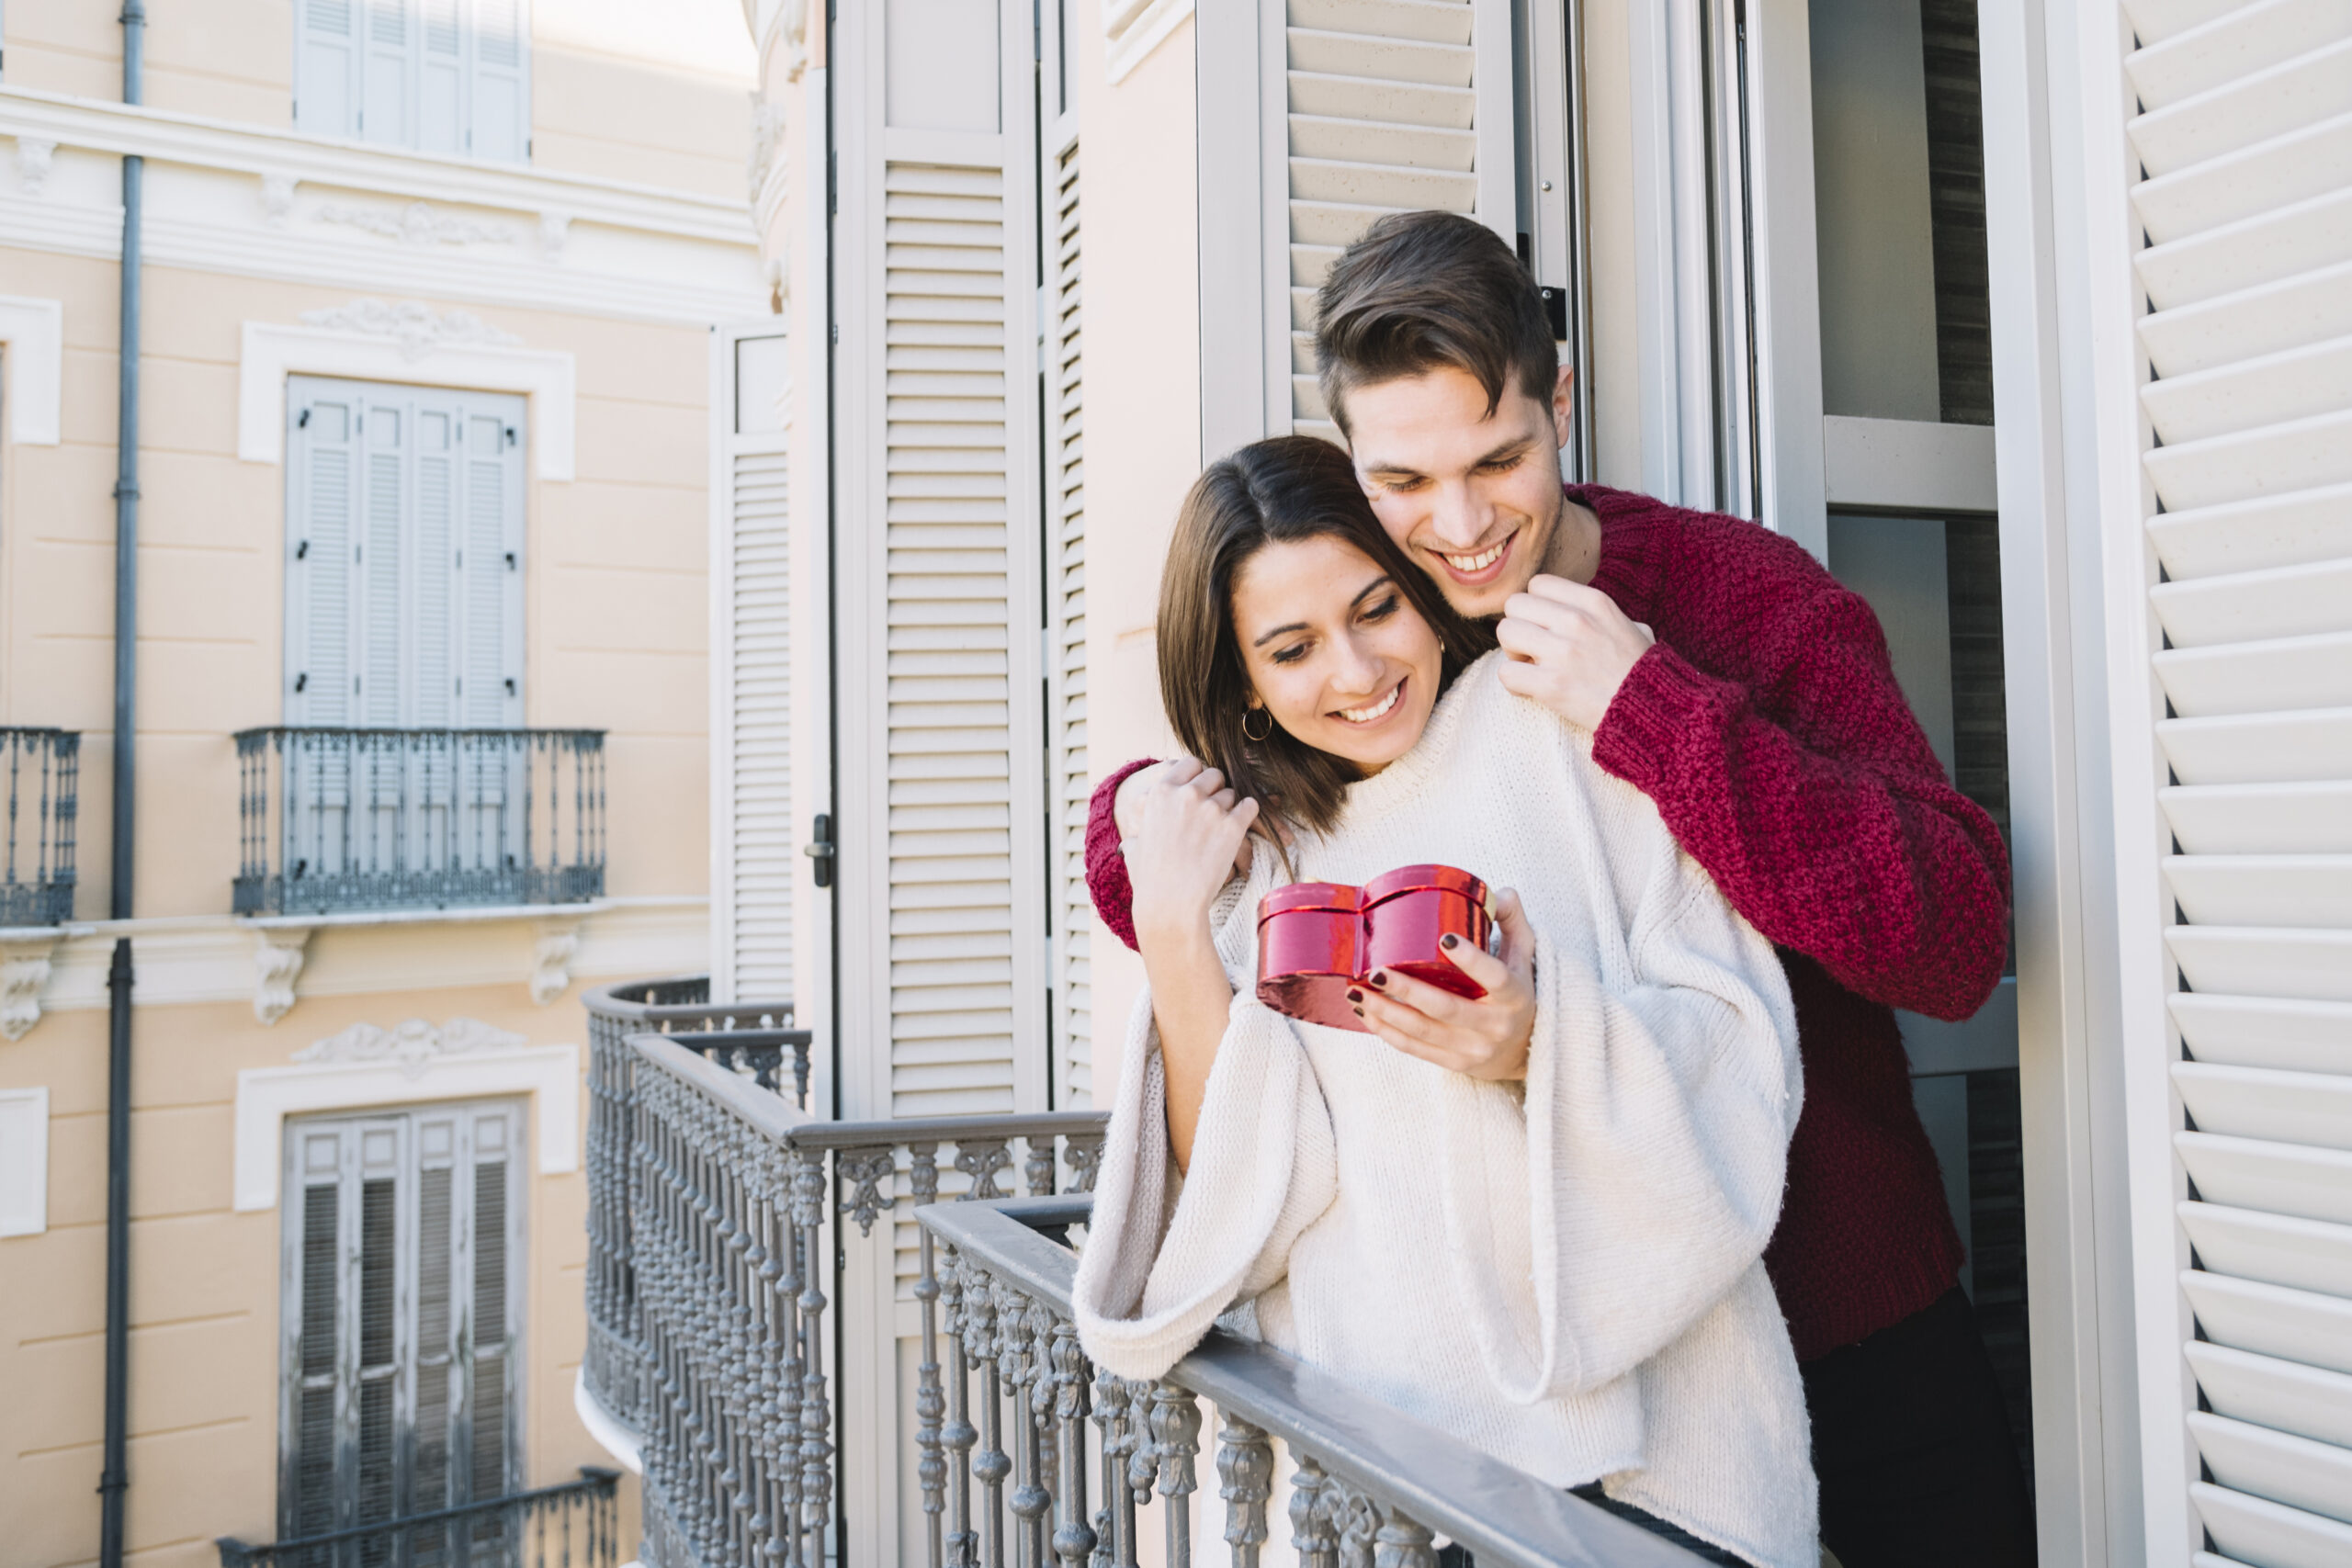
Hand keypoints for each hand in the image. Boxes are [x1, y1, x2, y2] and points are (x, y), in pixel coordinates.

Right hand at [1118, 757, 1281, 875]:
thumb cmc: (1150, 880)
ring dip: (1229, 808)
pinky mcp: (1233, 826)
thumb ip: (1137, 835)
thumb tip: (1130, 842)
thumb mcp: (1134, 848)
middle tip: (1212, 812)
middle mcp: (1186, 794)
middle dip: (1216, 790)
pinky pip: (1250, 807)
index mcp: (1160, 791)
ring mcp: (1211, 809)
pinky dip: (1248, 815)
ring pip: (1232, 794)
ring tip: (1220, 831)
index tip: (1199, 791)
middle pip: (1215, 775)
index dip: (1198, 776)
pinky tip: (1241, 827)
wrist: (1170, 903)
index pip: (1191, 763)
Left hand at [1352, 890, 1536, 1080]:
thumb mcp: (1523, 958)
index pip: (1493, 976)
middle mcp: (1494, 1025)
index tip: (1444, 938)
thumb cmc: (1517, 995)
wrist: (1525, 1052)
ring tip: (1357, 990)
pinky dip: (1386, 1031)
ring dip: (1386, 1011)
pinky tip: (1366, 1012)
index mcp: (1513, 995)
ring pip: (1423, 1030)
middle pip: (1445, 1007)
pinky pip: (1415, 1048)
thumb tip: (1501, 892)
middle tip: (1377, 971)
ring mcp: (1473, 1047)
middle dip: (1407, 990)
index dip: (1470, 959)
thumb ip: (1512, 923)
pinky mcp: (1455, 1062)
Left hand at [1494, 575, 1655, 731]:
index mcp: (1594, 602)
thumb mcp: (1631, 627)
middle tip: (1534, 649)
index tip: (1547, 627)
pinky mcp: (1552, 685)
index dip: (1535, 606)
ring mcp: (1563, 652)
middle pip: (1514, 604)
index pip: (1538, 584)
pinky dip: (1514, 684)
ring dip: (1512, 652)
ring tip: (1532, 667)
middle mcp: (1576, 621)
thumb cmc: (1640, 671)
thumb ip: (1601, 614)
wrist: (1650, 710)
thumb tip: (1582, 611)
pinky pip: (1506, 672)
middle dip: (1519, 626)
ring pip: (1505, 632)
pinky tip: (1531, 690)